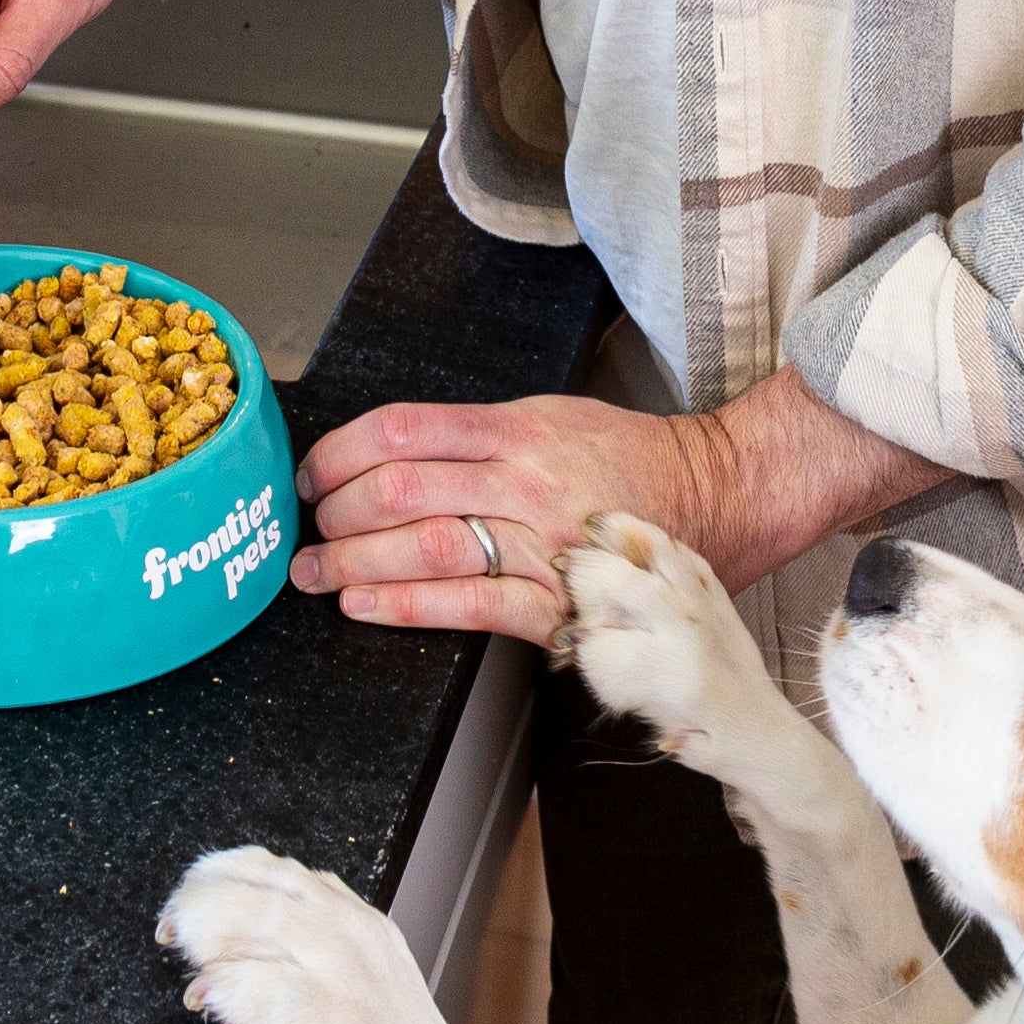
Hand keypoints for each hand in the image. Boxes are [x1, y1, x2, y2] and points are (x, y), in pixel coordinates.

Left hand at [289, 370, 953, 645]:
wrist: (717, 496)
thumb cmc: (625, 461)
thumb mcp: (546, 418)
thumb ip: (472, 435)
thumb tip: (387, 455)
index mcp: (513, 429)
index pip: (399, 431)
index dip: (336, 455)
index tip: (308, 478)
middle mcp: (521, 479)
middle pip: (398, 489)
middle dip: (334, 516)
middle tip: (306, 534)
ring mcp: (541, 540)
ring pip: (426, 545)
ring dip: (355, 563)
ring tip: (316, 575)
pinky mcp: (560, 598)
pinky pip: (470, 604)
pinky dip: (408, 604)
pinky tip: (367, 605)